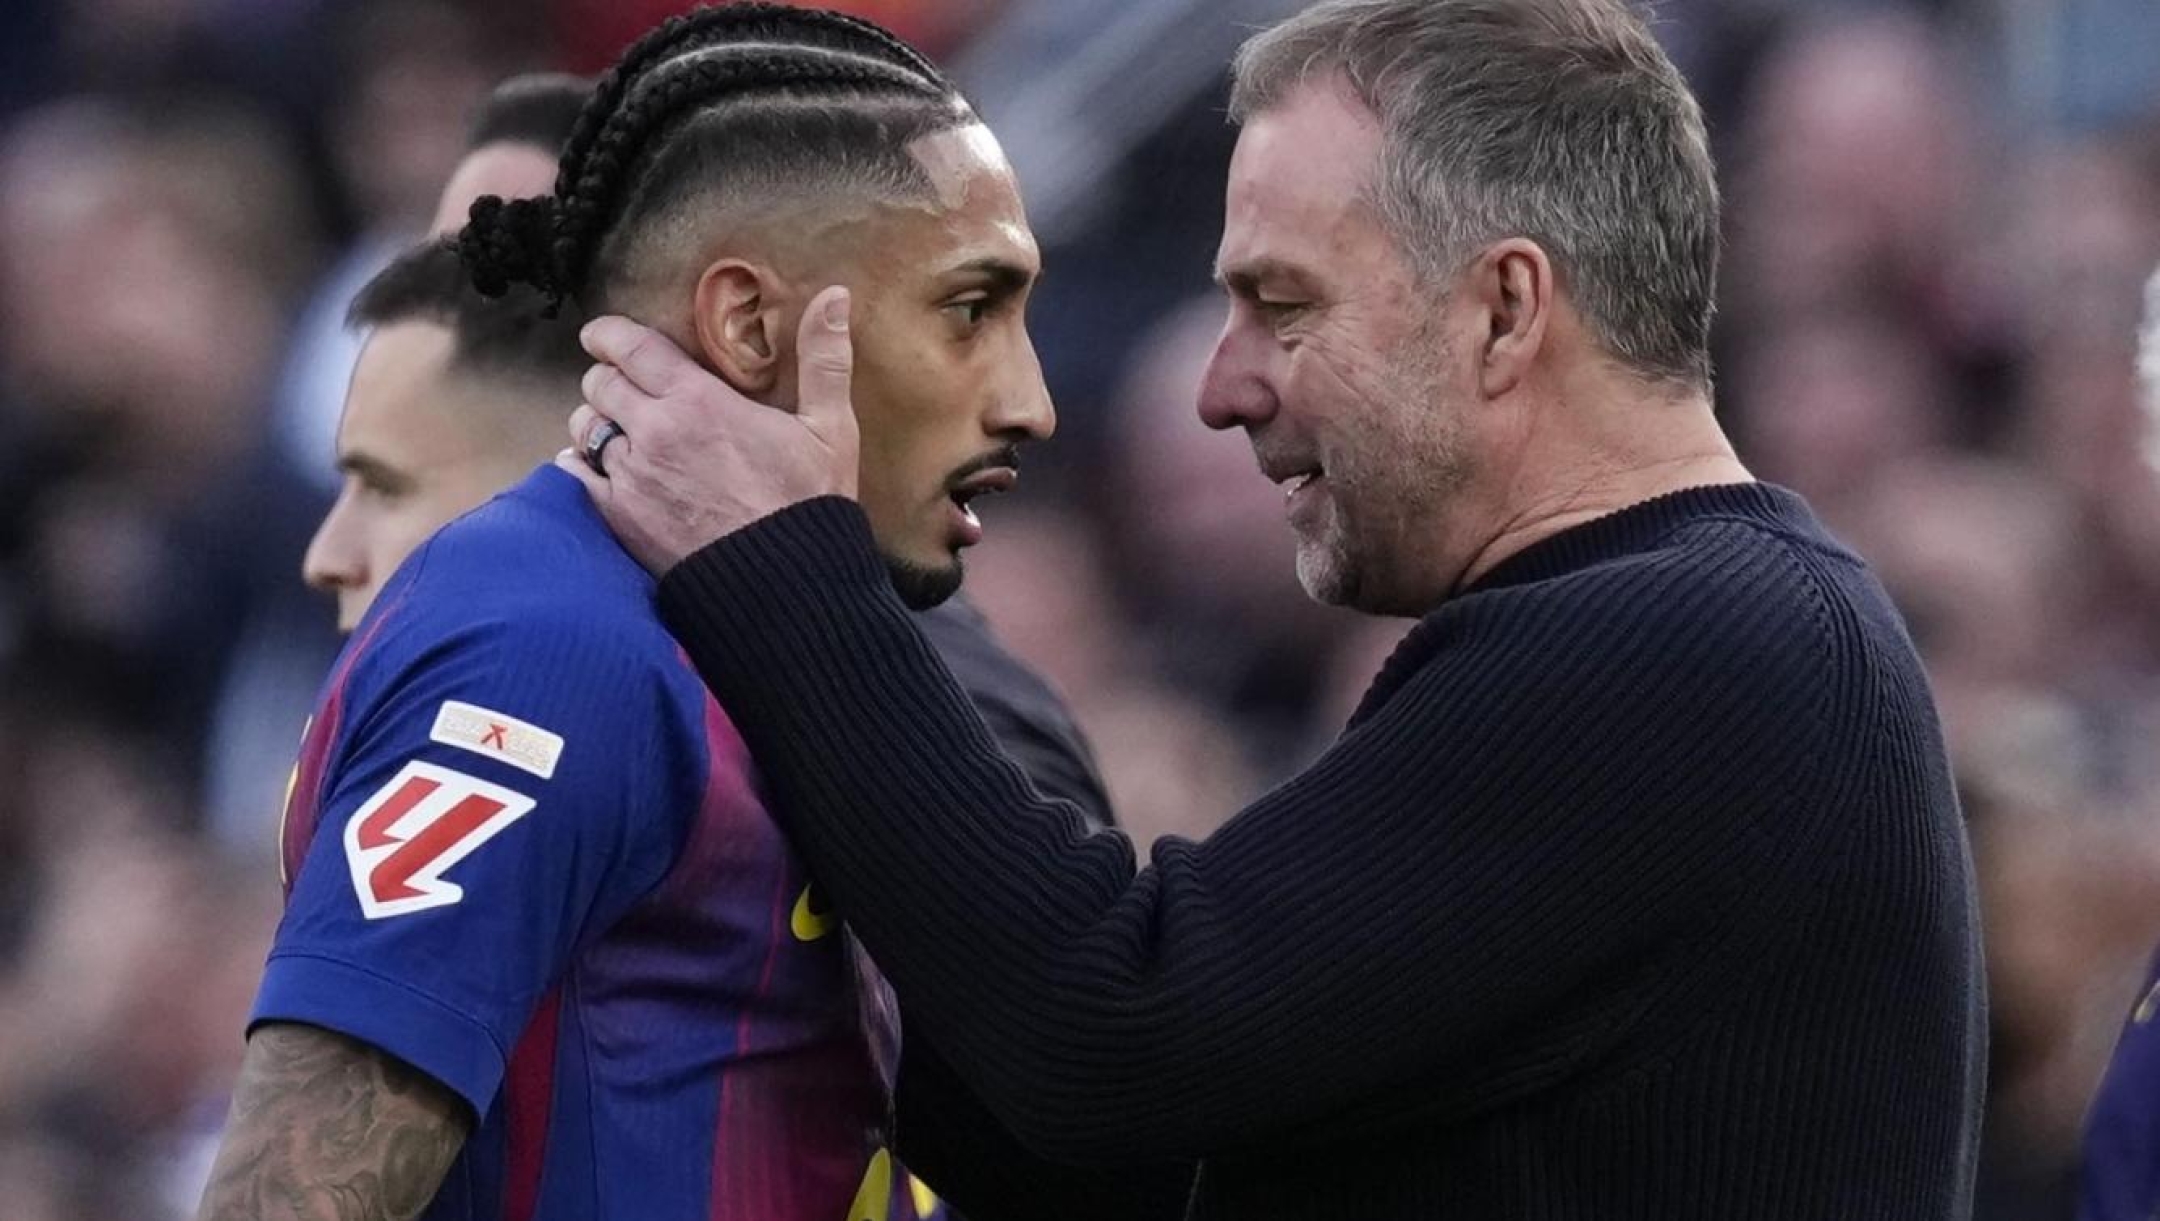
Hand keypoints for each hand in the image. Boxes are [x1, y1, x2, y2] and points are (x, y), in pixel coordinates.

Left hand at [557, 285, 860, 574]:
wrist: (786, 588)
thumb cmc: (810, 505)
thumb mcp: (829, 428)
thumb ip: (824, 358)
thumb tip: (834, 295)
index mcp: (698, 401)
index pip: (631, 348)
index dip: (609, 335)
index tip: (603, 334)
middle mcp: (653, 432)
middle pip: (600, 384)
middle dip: (607, 378)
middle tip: (621, 385)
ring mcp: (630, 478)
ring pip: (584, 428)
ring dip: (595, 422)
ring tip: (614, 428)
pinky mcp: (618, 519)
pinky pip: (574, 477)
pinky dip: (579, 467)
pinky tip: (601, 470)